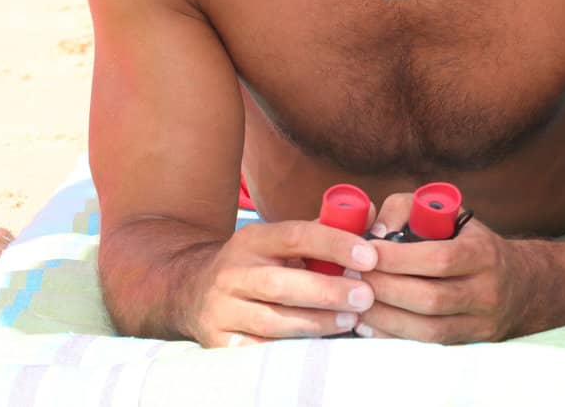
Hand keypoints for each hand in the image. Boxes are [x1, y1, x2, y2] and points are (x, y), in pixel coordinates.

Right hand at [186, 220, 378, 346]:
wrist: (193, 291)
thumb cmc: (259, 264)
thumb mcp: (281, 240)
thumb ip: (325, 229)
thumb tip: (372, 215)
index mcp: (253, 240)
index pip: (296, 236)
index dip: (335, 245)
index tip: (369, 257)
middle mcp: (232, 272)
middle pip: (282, 284)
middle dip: (329, 291)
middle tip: (366, 296)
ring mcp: (222, 309)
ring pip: (272, 320)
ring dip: (317, 322)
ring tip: (351, 320)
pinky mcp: (219, 342)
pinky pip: (260, 349)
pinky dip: (293, 347)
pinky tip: (320, 343)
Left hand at [355, 192, 518, 342]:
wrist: (520, 284)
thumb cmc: (470, 244)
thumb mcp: (449, 217)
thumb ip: (408, 211)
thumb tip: (372, 232)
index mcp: (482, 252)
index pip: (439, 258)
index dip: (398, 259)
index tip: (365, 253)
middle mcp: (487, 289)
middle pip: (431, 298)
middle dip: (385, 289)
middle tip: (352, 279)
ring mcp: (481, 320)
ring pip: (428, 328)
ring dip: (384, 316)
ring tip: (354, 302)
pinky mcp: (469, 341)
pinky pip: (426, 343)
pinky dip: (393, 335)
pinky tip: (368, 325)